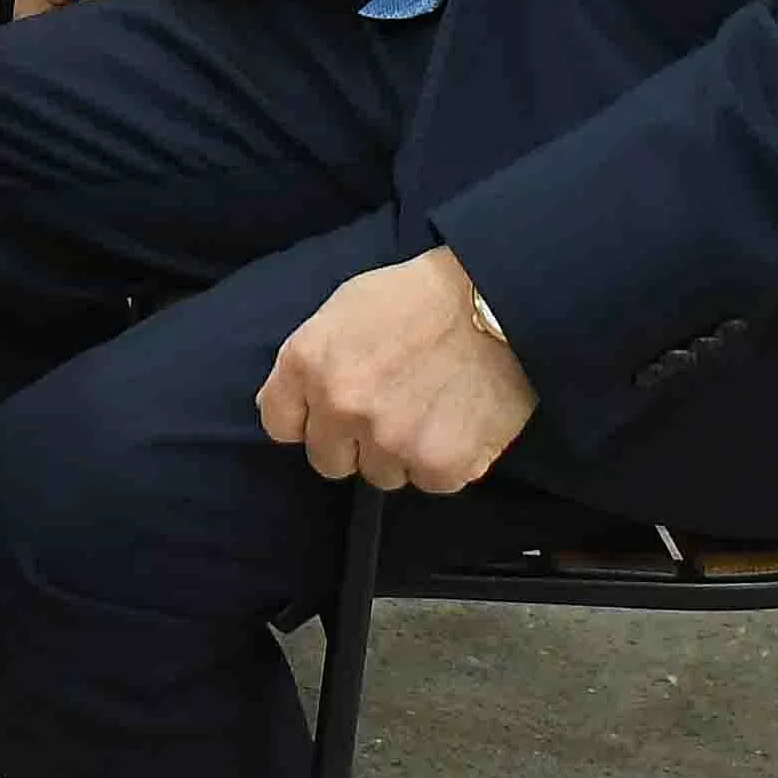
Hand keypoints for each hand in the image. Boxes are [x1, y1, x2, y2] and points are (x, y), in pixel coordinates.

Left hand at [258, 247, 536, 493]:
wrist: (497, 298)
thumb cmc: (418, 295)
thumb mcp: (343, 309)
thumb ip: (310, 360)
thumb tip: (288, 405)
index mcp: (307, 362)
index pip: (280, 425)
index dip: (309, 420)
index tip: (332, 412)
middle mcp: (340, 406)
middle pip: (328, 460)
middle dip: (354, 443)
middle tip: (390, 410)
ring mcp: (389, 440)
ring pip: (382, 474)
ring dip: (401, 453)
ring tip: (431, 410)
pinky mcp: (439, 465)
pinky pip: (430, 482)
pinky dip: (444, 461)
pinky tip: (459, 424)